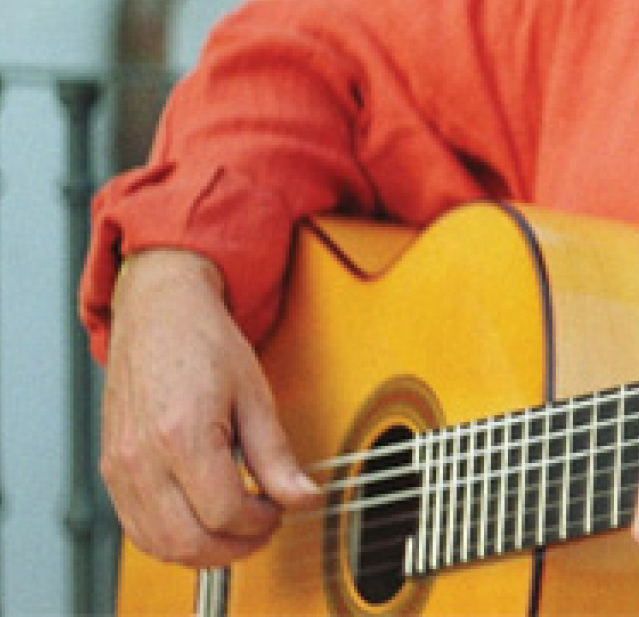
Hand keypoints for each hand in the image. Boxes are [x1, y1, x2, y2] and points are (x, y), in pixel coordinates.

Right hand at [99, 249, 318, 566]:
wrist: (159, 310)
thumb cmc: (204, 342)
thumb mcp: (255, 394)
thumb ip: (276, 455)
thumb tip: (303, 498)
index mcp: (182, 435)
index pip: (224, 511)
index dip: (261, 520)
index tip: (280, 508)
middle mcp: (142, 457)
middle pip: (188, 540)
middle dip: (235, 547)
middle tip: (264, 527)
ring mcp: (120, 466)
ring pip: (159, 543)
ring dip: (204, 551)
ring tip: (239, 527)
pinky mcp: (112, 469)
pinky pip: (138, 527)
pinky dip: (172, 538)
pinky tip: (203, 520)